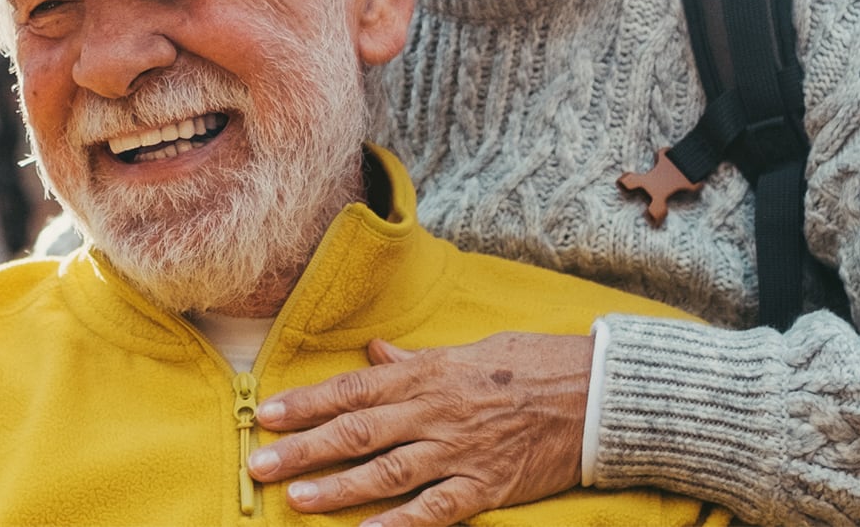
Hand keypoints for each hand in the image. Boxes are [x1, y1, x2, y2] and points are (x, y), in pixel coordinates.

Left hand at [248, 332, 591, 526]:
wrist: (600, 394)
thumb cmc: (535, 365)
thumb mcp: (471, 350)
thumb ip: (417, 359)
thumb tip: (375, 353)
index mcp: (428, 374)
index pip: (353, 389)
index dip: (306, 403)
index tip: (267, 414)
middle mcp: (435, 411)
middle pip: (357, 431)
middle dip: (304, 448)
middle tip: (259, 463)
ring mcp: (460, 450)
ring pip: (387, 471)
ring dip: (339, 488)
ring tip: (298, 500)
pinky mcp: (487, 485)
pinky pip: (436, 509)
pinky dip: (400, 525)